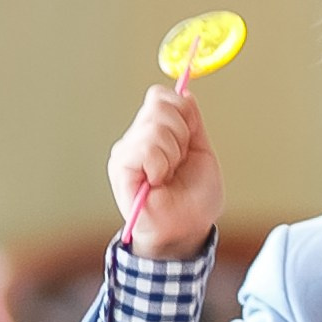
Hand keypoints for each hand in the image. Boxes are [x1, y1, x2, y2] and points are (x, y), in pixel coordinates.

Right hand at [107, 84, 222, 258]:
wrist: (188, 228)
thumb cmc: (194, 198)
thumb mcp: (201, 151)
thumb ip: (192, 121)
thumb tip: (185, 93)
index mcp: (155, 131)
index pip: (161, 97)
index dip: (183, 115)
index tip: (189, 143)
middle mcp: (136, 137)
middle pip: (158, 105)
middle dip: (181, 136)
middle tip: (179, 163)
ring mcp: (126, 151)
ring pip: (154, 127)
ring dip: (172, 154)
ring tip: (168, 175)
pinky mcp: (120, 166)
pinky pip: (143, 148)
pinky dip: (159, 165)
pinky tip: (157, 181)